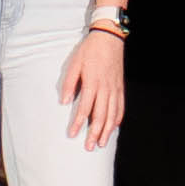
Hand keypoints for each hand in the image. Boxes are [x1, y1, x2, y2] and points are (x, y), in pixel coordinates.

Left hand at [59, 32, 125, 150]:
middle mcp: (106, 88)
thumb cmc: (89, 50)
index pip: (85, 108)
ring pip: (112, 114)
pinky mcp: (120, 87)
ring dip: (107, 131)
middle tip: (89, 147)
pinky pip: (120, 107)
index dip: (78, 123)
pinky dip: (117, 119)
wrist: (109, 38)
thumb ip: (69, 83)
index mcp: (93, 83)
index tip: (72, 134)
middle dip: (94, 133)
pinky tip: (113, 127)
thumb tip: (64, 102)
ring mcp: (115, 89)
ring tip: (102, 143)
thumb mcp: (74, 63)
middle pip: (100, 116)